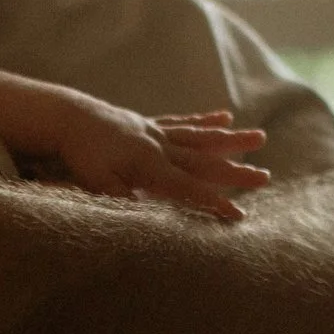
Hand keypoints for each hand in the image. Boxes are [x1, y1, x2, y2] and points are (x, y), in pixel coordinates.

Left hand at [55, 104, 270, 219]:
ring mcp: (157, 133)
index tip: (240, 215)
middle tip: (265, 177)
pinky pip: (183, 123)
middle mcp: (160, 147)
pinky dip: (204, 121)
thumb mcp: (97, 184)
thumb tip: (147, 216)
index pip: (189, 189)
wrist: (67, 117)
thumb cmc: (81, 155)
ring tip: (258, 137)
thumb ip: (124, 199)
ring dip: (229, 140)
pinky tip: (223, 116)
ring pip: (201, 137)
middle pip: (205, 162)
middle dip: (236, 172)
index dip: (215, 203)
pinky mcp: (149, 124)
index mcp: (150, 166)